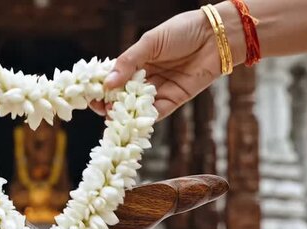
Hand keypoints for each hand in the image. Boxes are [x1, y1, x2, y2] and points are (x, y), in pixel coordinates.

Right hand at [92, 9, 233, 120]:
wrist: (216, 36)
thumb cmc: (182, 31)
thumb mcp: (150, 42)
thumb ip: (128, 62)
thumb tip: (108, 83)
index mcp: (137, 61)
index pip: (114, 77)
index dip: (101, 87)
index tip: (90, 95)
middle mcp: (146, 77)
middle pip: (122, 95)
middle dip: (110, 103)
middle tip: (100, 108)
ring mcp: (159, 90)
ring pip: (137, 107)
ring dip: (125, 113)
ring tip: (113, 116)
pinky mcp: (174, 100)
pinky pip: (156, 112)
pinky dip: (145, 118)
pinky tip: (134, 119)